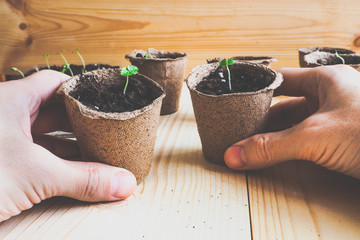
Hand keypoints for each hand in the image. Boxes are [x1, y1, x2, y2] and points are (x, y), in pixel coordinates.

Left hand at [0, 70, 136, 221]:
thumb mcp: (36, 175)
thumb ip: (84, 179)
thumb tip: (123, 184)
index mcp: (11, 101)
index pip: (55, 82)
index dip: (81, 89)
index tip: (104, 101)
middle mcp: (6, 115)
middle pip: (54, 110)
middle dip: (82, 122)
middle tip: (107, 131)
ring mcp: (2, 140)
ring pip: (45, 135)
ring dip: (71, 146)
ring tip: (99, 154)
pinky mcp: (1, 163)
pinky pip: (35, 156)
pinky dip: (56, 163)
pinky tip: (75, 172)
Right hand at [225, 65, 359, 178]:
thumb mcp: (315, 137)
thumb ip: (272, 147)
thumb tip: (235, 155)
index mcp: (326, 81)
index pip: (281, 79)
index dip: (257, 88)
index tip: (235, 100)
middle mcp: (330, 98)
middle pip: (284, 105)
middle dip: (260, 119)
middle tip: (237, 131)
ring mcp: (335, 121)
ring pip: (294, 125)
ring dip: (272, 136)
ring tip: (248, 145)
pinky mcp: (339, 141)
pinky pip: (304, 141)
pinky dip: (287, 148)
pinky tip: (273, 155)